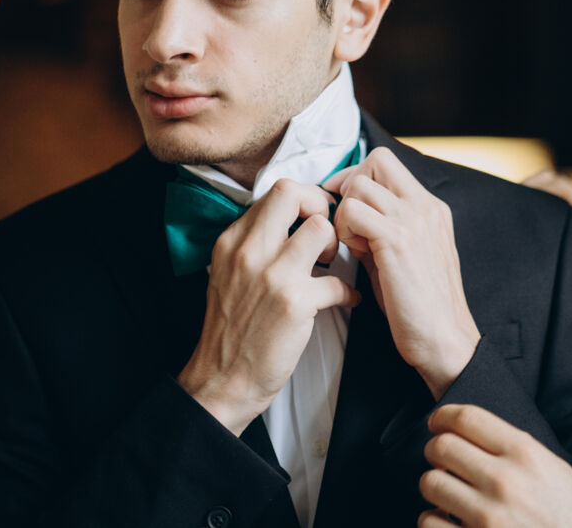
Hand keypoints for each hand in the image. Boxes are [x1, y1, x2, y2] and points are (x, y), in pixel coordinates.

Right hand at [177, 179, 359, 434]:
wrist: (221, 380)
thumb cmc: (230, 330)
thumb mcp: (226, 273)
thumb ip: (252, 245)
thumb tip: (285, 222)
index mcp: (232, 241)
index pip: (274, 191)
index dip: (304, 199)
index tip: (312, 217)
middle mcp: (249, 251)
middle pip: (293, 193)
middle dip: (320, 204)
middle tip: (326, 231)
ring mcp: (272, 276)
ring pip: (321, 227)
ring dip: (336, 244)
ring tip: (332, 264)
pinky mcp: (294, 304)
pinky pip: (339, 283)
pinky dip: (350, 293)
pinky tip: (348, 302)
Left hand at [324, 147, 479, 398]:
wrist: (444, 339)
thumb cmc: (421, 305)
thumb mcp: (406, 254)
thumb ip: (383, 227)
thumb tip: (349, 213)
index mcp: (430, 207)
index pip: (387, 162)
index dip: (357, 176)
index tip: (344, 203)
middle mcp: (425, 206)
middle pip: (376, 160)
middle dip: (350, 184)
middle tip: (345, 219)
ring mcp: (413, 220)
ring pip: (359, 185)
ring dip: (344, 211)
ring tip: (352, 243)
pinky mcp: (397, 240)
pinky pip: (352, 211)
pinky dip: (344, 229)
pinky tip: (353, 253)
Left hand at [419, 404, 571, 527]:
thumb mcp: (556, 470)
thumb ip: (516, 448)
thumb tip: (474, 432)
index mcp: (525, 454)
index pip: (466, 418)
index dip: (443, 416)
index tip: (437, 423)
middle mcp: (504, 481)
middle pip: (442, 447)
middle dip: (436, 450)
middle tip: (441, 459)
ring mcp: (488, 516)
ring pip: (430, 483)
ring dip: (435, 486)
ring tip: (448, 492)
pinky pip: (429, 522)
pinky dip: (433, 520)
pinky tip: (447, 521)